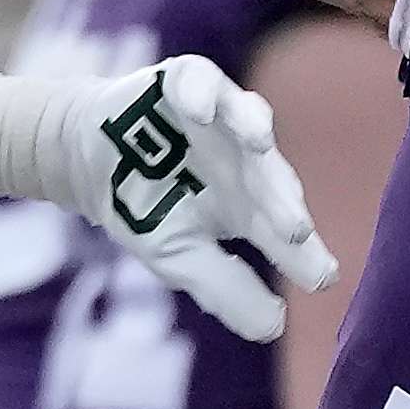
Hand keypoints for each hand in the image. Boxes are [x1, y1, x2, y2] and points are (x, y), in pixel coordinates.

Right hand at [62, 56, 334, 341]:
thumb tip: (275, 327)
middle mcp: (245, 161)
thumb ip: (225, 289)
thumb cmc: (144, 207)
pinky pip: (199, 81)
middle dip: (281, 201)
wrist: (88, 160)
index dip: (304, 254)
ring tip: (257, 142)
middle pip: (271, 179)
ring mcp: (219, 119)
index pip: (284, 232)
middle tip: (293, 230)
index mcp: (249, 207)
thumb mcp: (180, 258)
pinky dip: (199, 94)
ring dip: (253, 128)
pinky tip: (197, 112)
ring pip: (248, 118)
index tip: (322, 279)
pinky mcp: (186, 82)